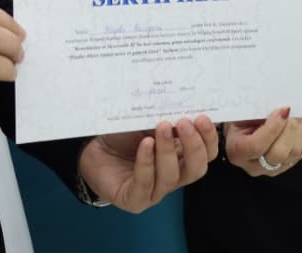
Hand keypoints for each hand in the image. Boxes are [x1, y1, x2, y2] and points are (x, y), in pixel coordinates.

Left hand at [77, 115, 217, 212]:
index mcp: (181, 158)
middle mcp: (173, 176)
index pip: (206, 154)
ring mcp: (154, 191)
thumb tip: (185, 103)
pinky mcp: (134, 199)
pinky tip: (145, 144)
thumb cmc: (123, 135)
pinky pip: (145, 183)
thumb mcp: (147, 120)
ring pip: (171, 176)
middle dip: (194, 146)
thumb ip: (166, 116)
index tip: (202, 117)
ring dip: (168, 150)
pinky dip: (147, 162)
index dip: (208, 138)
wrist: (92, 149)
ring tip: (162, 127)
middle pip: (196, 169)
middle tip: (185, 123)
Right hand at [223, 107, 301, 176]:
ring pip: (294, 152)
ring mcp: (273, 168)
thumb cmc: (241, 119)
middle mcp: (255, 166)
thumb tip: (275, 107)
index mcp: (237, 152)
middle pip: (278, 154)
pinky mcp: (289, 164)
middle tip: (289, 111)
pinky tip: (296, 123)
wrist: (244, 130)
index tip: (281, 111)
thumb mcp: (241, 113)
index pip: (256, 146)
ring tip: (293, 115)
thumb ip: (254, 112)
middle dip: (288, 130)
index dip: (271, 128)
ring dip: (297, 129)